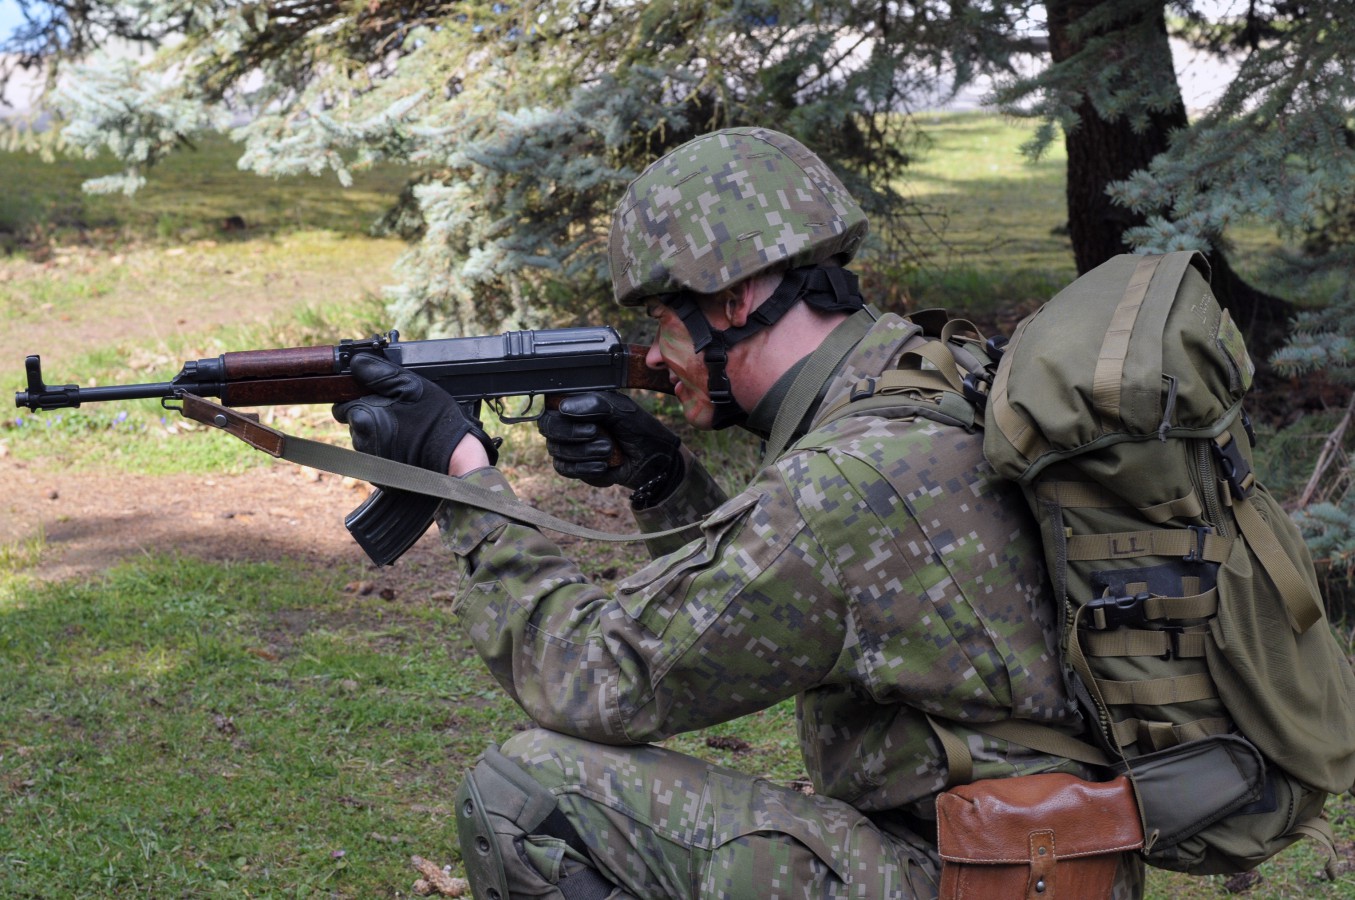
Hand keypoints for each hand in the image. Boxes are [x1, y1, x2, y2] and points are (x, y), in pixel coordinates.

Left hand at [333, 354, 497, 472]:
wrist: (454, 457)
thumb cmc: (435, 420)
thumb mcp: (411, 386)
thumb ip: (379, 373)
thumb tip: (355, 363)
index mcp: (363, 418)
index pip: (343, 406)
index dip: (359, 399)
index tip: (378, 398)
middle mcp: (361, 442)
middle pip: (354, 423)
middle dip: (368, 416)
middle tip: (395, 412)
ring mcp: (371, 461)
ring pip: (365, 441)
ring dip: (377, 433)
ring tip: (404, 429)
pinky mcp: (381, 476)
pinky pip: (376, 458)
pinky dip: (387, 450)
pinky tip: (405, 445)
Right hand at [537, 392, 682, 505]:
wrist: (654, 461)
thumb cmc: (640, 430)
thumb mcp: (623, 410)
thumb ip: (595, 404)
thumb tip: (564, 408)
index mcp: (580, 403)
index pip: (551, 401)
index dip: (558, 410)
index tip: (579, 415)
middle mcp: (570, 423)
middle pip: (547, 426)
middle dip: (569, 431)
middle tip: (594, 432)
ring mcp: (570, 445)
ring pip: (555, 449)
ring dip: (583, 451)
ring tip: (608, 449)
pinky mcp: (575, 467)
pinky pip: (564, 468)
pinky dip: (583, 468)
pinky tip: (602, 466)